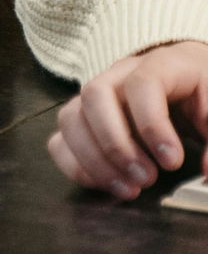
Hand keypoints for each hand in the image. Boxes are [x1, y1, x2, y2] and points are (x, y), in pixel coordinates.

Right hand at [48, 42, 207, 198]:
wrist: (188, 79)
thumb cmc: (203, 92)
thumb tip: (207, 173)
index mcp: (162, 64)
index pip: (143, 83)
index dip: (152, 124)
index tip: (171, 161)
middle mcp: (121, 74)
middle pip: (95, 94)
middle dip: (115, 144)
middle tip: (145, 179)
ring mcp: (98, 94)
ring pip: (71, 117)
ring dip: (94, 160)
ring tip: (128, 189)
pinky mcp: (85, 118)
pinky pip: (60, 139)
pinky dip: (75, 165)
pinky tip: (106, 183)